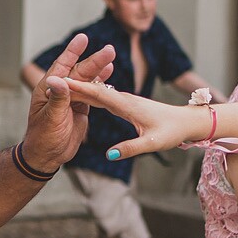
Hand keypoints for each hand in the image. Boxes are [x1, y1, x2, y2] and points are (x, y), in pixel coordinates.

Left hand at [20, 34, 116, 170]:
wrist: (47, 156)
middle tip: (110, 50)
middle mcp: (60, 90)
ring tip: (112, 56)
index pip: (62, 66)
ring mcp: (71, 98)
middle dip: (94, 60)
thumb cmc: (42, 138)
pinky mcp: (80, 107)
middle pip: (79, 71)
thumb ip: (57, 99)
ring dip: (99, 68)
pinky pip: (91, 91)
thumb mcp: (50, 119)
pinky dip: (101, 81)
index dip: (73, 52)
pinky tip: (109, 71)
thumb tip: (57, 79)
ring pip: (87, 79)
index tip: (83, 38)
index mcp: (48, 89)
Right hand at [52, 75, 208, 160]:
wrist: (187, 121)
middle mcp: (124, 99)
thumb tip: (110, 155)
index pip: (98, 94)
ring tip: (60, 87)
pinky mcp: (127, 103)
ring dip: (80, 89)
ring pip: (98, 92)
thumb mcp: (152, 143)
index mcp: (127, 105)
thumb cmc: (172, 131)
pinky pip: (104, 97)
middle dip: (73, 85)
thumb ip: (130, 148)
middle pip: (94, 90)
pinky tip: (81, 95)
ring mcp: (125, 100)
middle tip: (50, 81)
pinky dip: (91, 94)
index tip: (60, 82)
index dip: (78, 88)